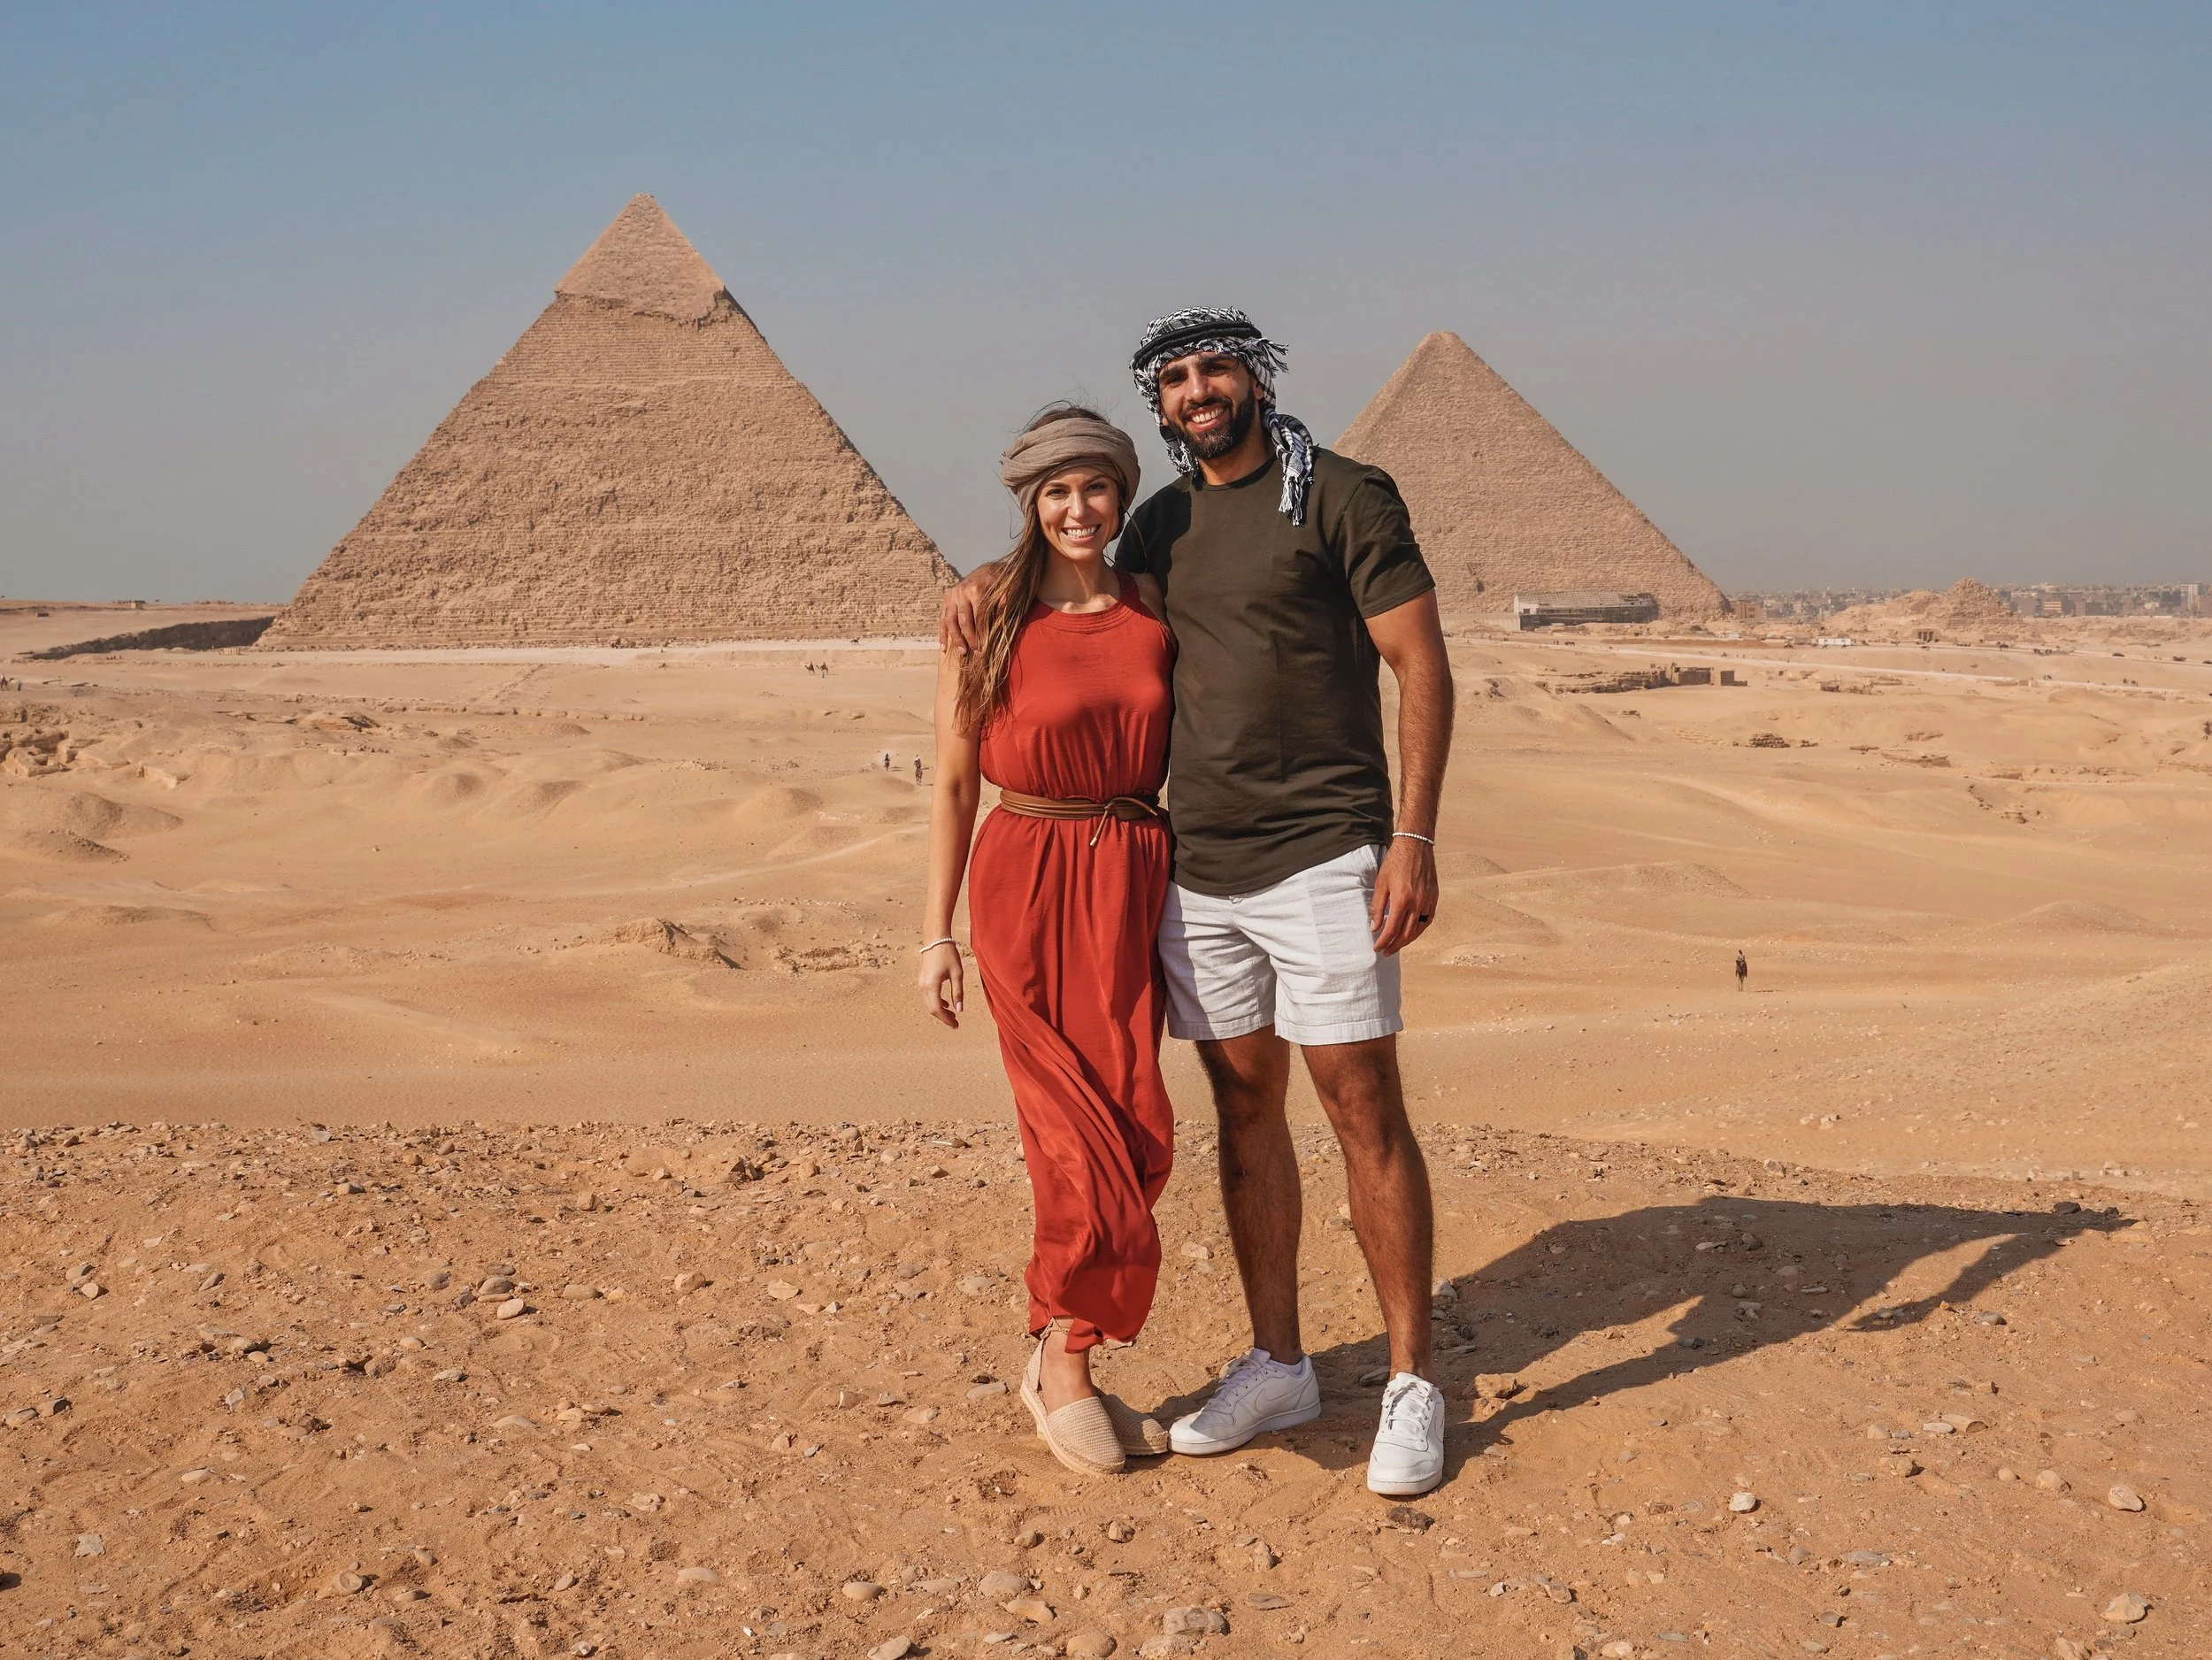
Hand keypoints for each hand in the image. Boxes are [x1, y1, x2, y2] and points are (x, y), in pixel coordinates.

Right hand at [918, 942, 964, 1027]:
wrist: (935, 939)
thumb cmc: (948, 954)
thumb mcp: (957, 973)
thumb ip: (958, 992)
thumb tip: (960, 1009)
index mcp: (932, 985)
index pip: (937, 1009)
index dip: (946, 1019)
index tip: (956, 1025)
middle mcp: (923, 986)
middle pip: (932, 1009)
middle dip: (943, 1017)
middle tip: (956, 1023)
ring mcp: (921, 983)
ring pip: (929, 1003)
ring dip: (940, 1011)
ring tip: (953, 1015)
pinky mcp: (922, 980)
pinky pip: (928, 996)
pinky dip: (936, 1002)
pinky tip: (947, 1004)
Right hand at [938, 564, 998, 653]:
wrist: (987, 570)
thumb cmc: (1000, 584)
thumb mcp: (1007, 590)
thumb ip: (1005, 603)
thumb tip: (1001, 620)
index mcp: (976, 590)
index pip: (978, 618)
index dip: (981, 634)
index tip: (985, 649)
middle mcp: (961, 592)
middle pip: (963, 621)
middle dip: (969, 639)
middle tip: (975, 653)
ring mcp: (951, 595)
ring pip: (950, 620)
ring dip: (955, 638)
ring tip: (961, 652)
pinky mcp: (946, 598)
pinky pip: (942, 618)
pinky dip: (942, 633)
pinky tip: (944, 647)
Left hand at [1368, 837, 1437, 955]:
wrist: (1415, 845)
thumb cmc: (1395, 862)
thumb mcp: (1381, 883)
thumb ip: (1378, 907)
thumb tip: (1375, 927)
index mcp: (1402, 900)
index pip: (1392, 929)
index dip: (1383, 941)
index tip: (1377, 948)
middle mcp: (1417, 903)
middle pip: (1406, 934)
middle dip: (1395, 945)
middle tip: (1386, 951)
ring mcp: (1428, 900)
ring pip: (1419, 929)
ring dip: (1408, 940)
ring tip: (1397, 945)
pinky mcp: (1434, 896)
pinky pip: (1428, 919)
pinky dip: (1419, 929)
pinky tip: (1412, 932)